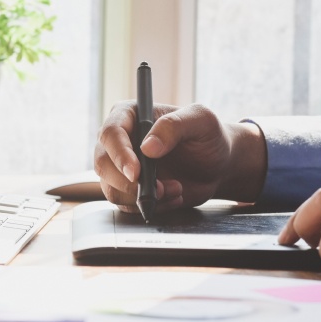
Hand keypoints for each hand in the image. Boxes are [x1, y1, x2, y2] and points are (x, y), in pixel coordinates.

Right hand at [93, 101, 266, 213]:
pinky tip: (173, 196)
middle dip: (128, 183)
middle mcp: (119, 141)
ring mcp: (121, 167)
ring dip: (142, 197)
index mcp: (130, 115)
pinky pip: (126, 205)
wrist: (217, 165)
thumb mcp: (201, 121)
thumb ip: (174, 126)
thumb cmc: (209, 136)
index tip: (136, 173)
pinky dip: (151, 207)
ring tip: (175, 189)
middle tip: (159, 189)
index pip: (110, 133)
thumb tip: (147, 147)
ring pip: (112, 189)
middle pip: (102, 164)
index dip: (119, 154)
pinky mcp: (128, 189)